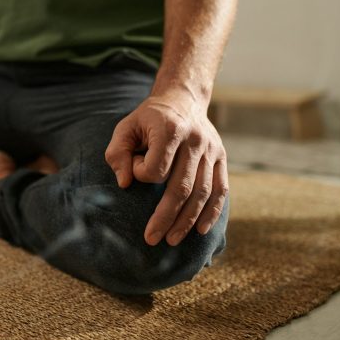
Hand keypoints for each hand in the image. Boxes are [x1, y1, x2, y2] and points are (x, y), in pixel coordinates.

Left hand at [104, 86, 227, 245]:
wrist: (183, 99)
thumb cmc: (148, 119)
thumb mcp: (126, 127)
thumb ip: (118, 153)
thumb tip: (124, 183)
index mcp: (170, 129)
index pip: (157, 166)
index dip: (142, 175)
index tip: (134, 171)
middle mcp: (196, 140)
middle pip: (182, 186)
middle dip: (166, 216)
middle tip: (151, 238)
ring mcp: (212, 150)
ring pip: (203, 192)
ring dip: (188, 220)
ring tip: (172, 240)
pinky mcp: (221, 158)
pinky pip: (221, 190)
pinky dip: (212, 212)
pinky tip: (200, 230)